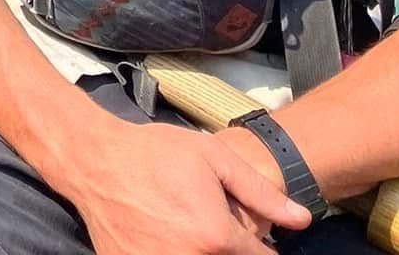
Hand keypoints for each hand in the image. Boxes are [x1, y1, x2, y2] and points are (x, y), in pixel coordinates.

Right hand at [64, 119, 309, 254]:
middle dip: (231, 248)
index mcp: (218, 237)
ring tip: (189, 228)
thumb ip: (261, 193)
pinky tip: (167, 236)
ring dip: (204, 252)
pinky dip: (173, 253)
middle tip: (213, 226)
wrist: (96, 161)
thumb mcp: (212, 158)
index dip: (262, 247)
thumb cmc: (155, 153)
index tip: (251, 236)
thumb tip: (302, 221)